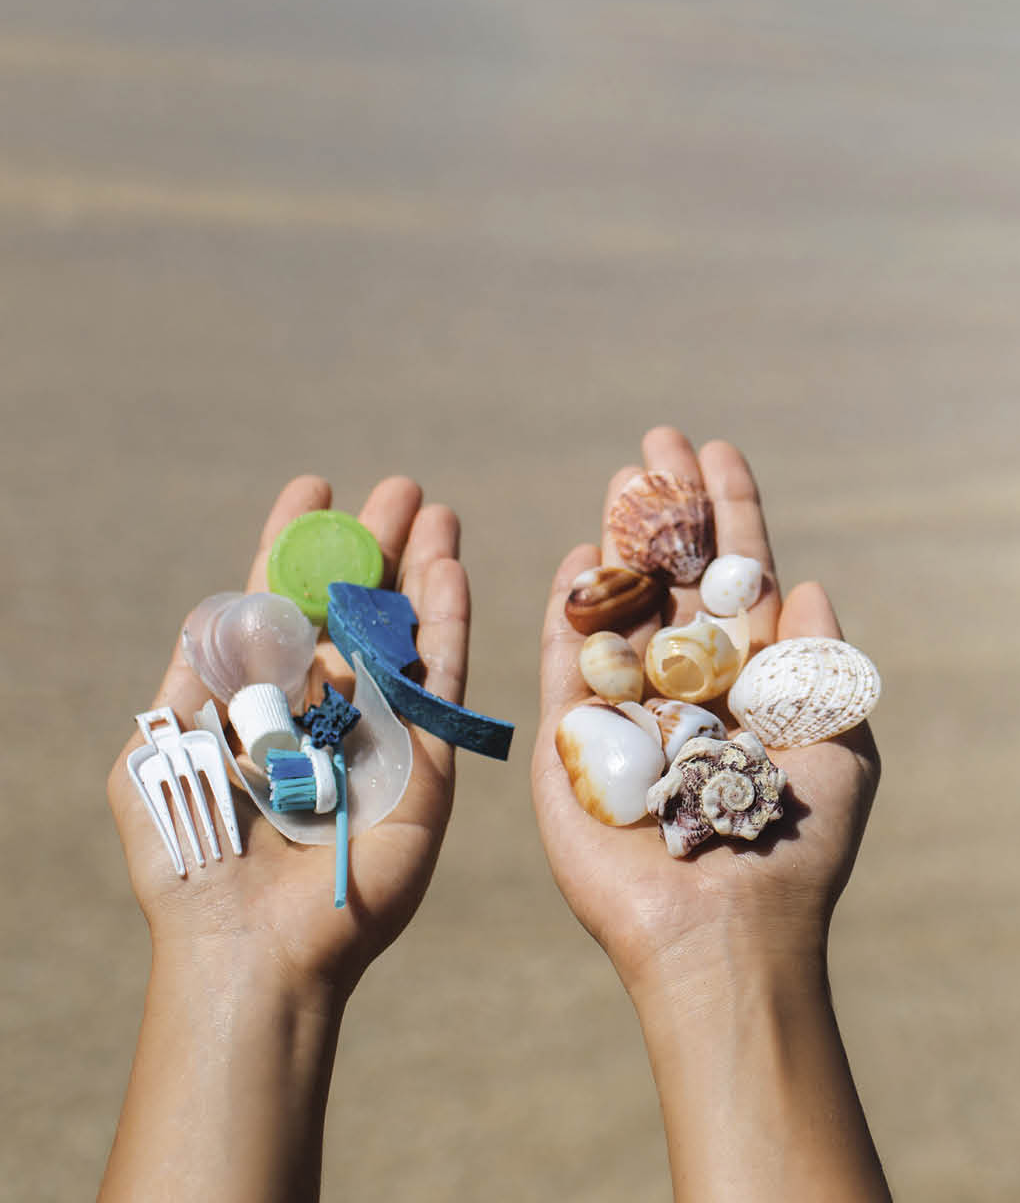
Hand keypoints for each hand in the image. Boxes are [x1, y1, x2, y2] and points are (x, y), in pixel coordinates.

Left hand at [105, 474, 467, 994]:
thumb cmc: (192, 858)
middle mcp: (324, 707)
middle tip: (399, 487)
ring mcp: (379, 730)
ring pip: (406, 629)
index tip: (311, 488)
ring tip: (436, 509)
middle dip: (374, 542)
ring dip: (421, 565)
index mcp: (260, 701)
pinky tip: (449, 567)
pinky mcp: (427, 760)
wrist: (251, 940)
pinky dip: (448, 620)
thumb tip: (217, 612)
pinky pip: (441, 678)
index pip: (281, 605)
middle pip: (356, 605)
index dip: (293, 546)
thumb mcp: (162, 750)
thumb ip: (189, 679)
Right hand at [532, 427, 880, 990]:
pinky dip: (575, 609)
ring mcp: (632, 711)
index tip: (719, 452)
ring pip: (624, 604)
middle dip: (669, 506)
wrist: (726, 933)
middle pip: (678, 575)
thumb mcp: (839, 750)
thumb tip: (811, 586)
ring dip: (622, 539)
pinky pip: (570, 664)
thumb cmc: (795, 851)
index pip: (743, 577)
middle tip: (657, 441)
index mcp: (755, 683)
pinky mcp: (578, 746)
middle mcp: (691, 686)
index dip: (731, 514)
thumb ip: (823, 667)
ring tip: (621, 477)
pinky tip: (582, 558)